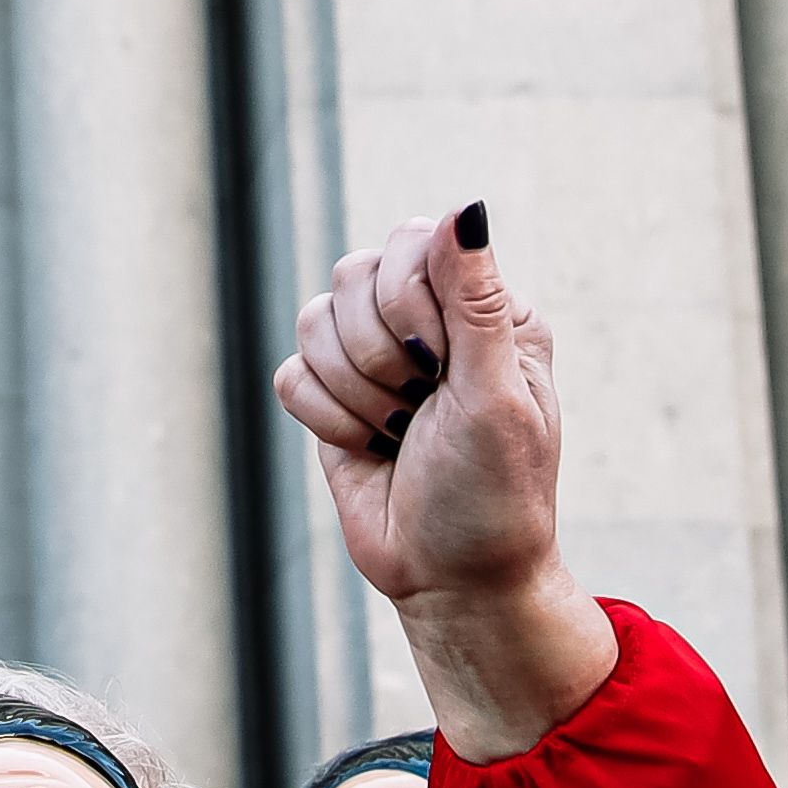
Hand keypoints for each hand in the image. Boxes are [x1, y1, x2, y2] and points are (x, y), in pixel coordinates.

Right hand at [271, 208, 621, 759]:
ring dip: (355, 395)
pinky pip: (290, 375)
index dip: (408, 302)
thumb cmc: (495, 495)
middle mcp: (429, 320)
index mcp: (485, 308)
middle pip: (353, 277)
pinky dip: (326, 420)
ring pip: (313, 323)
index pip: (412, 242)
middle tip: (420, 409)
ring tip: (398, 434)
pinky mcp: (332, 398)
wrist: (454, 581)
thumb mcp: (497, 397)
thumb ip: (476, 300)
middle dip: (380, 358)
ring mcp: (376, 357)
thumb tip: (468, 206)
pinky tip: (368, 449)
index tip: (438, 367)